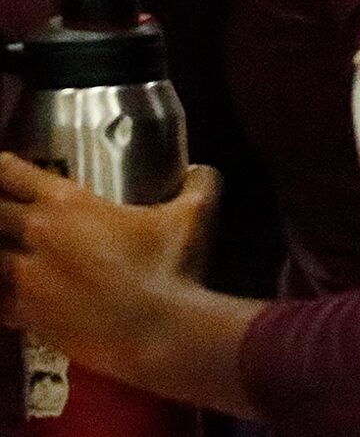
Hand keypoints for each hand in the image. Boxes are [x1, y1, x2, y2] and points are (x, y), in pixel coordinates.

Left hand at [0, 156, 218, 380]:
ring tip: (11, 253)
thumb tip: (199, 170)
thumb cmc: (171, 267)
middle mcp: (37, 236)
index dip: (2, 167)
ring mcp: (24, 279)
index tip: (5, 168)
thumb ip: (197, 184)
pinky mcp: (23, 316)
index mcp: (68, 204)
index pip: (12, 173)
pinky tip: (11, 293)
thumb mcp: (195, 215)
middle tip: (8, 212)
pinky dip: (1, 293)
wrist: (156, 332)